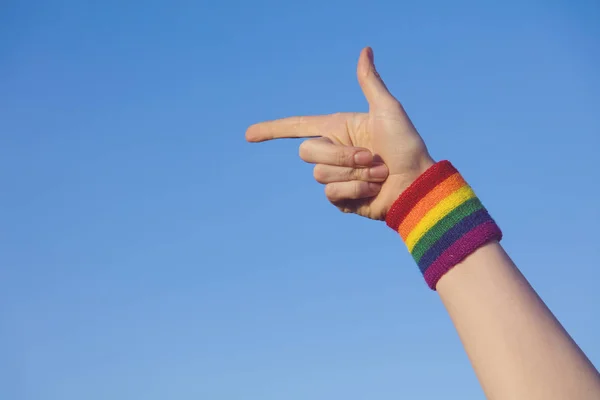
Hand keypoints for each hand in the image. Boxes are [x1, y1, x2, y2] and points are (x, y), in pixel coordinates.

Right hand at [246, 47, 434, 220]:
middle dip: (342, 156)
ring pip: (320, 175)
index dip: (272, 130)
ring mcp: (336, 176)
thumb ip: (370, 83)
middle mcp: (333, 152)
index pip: (297, 127)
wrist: (417, 185)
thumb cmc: (406, 146)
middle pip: (308, 153)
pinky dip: (355, 190)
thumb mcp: (388, 110)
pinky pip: (331, 193)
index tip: (248, 135)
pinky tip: (372, 190)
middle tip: (373, 158)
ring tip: (379, 174)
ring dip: (354, 173)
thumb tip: (365, 50)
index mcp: (338, 129)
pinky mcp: (340, 198)